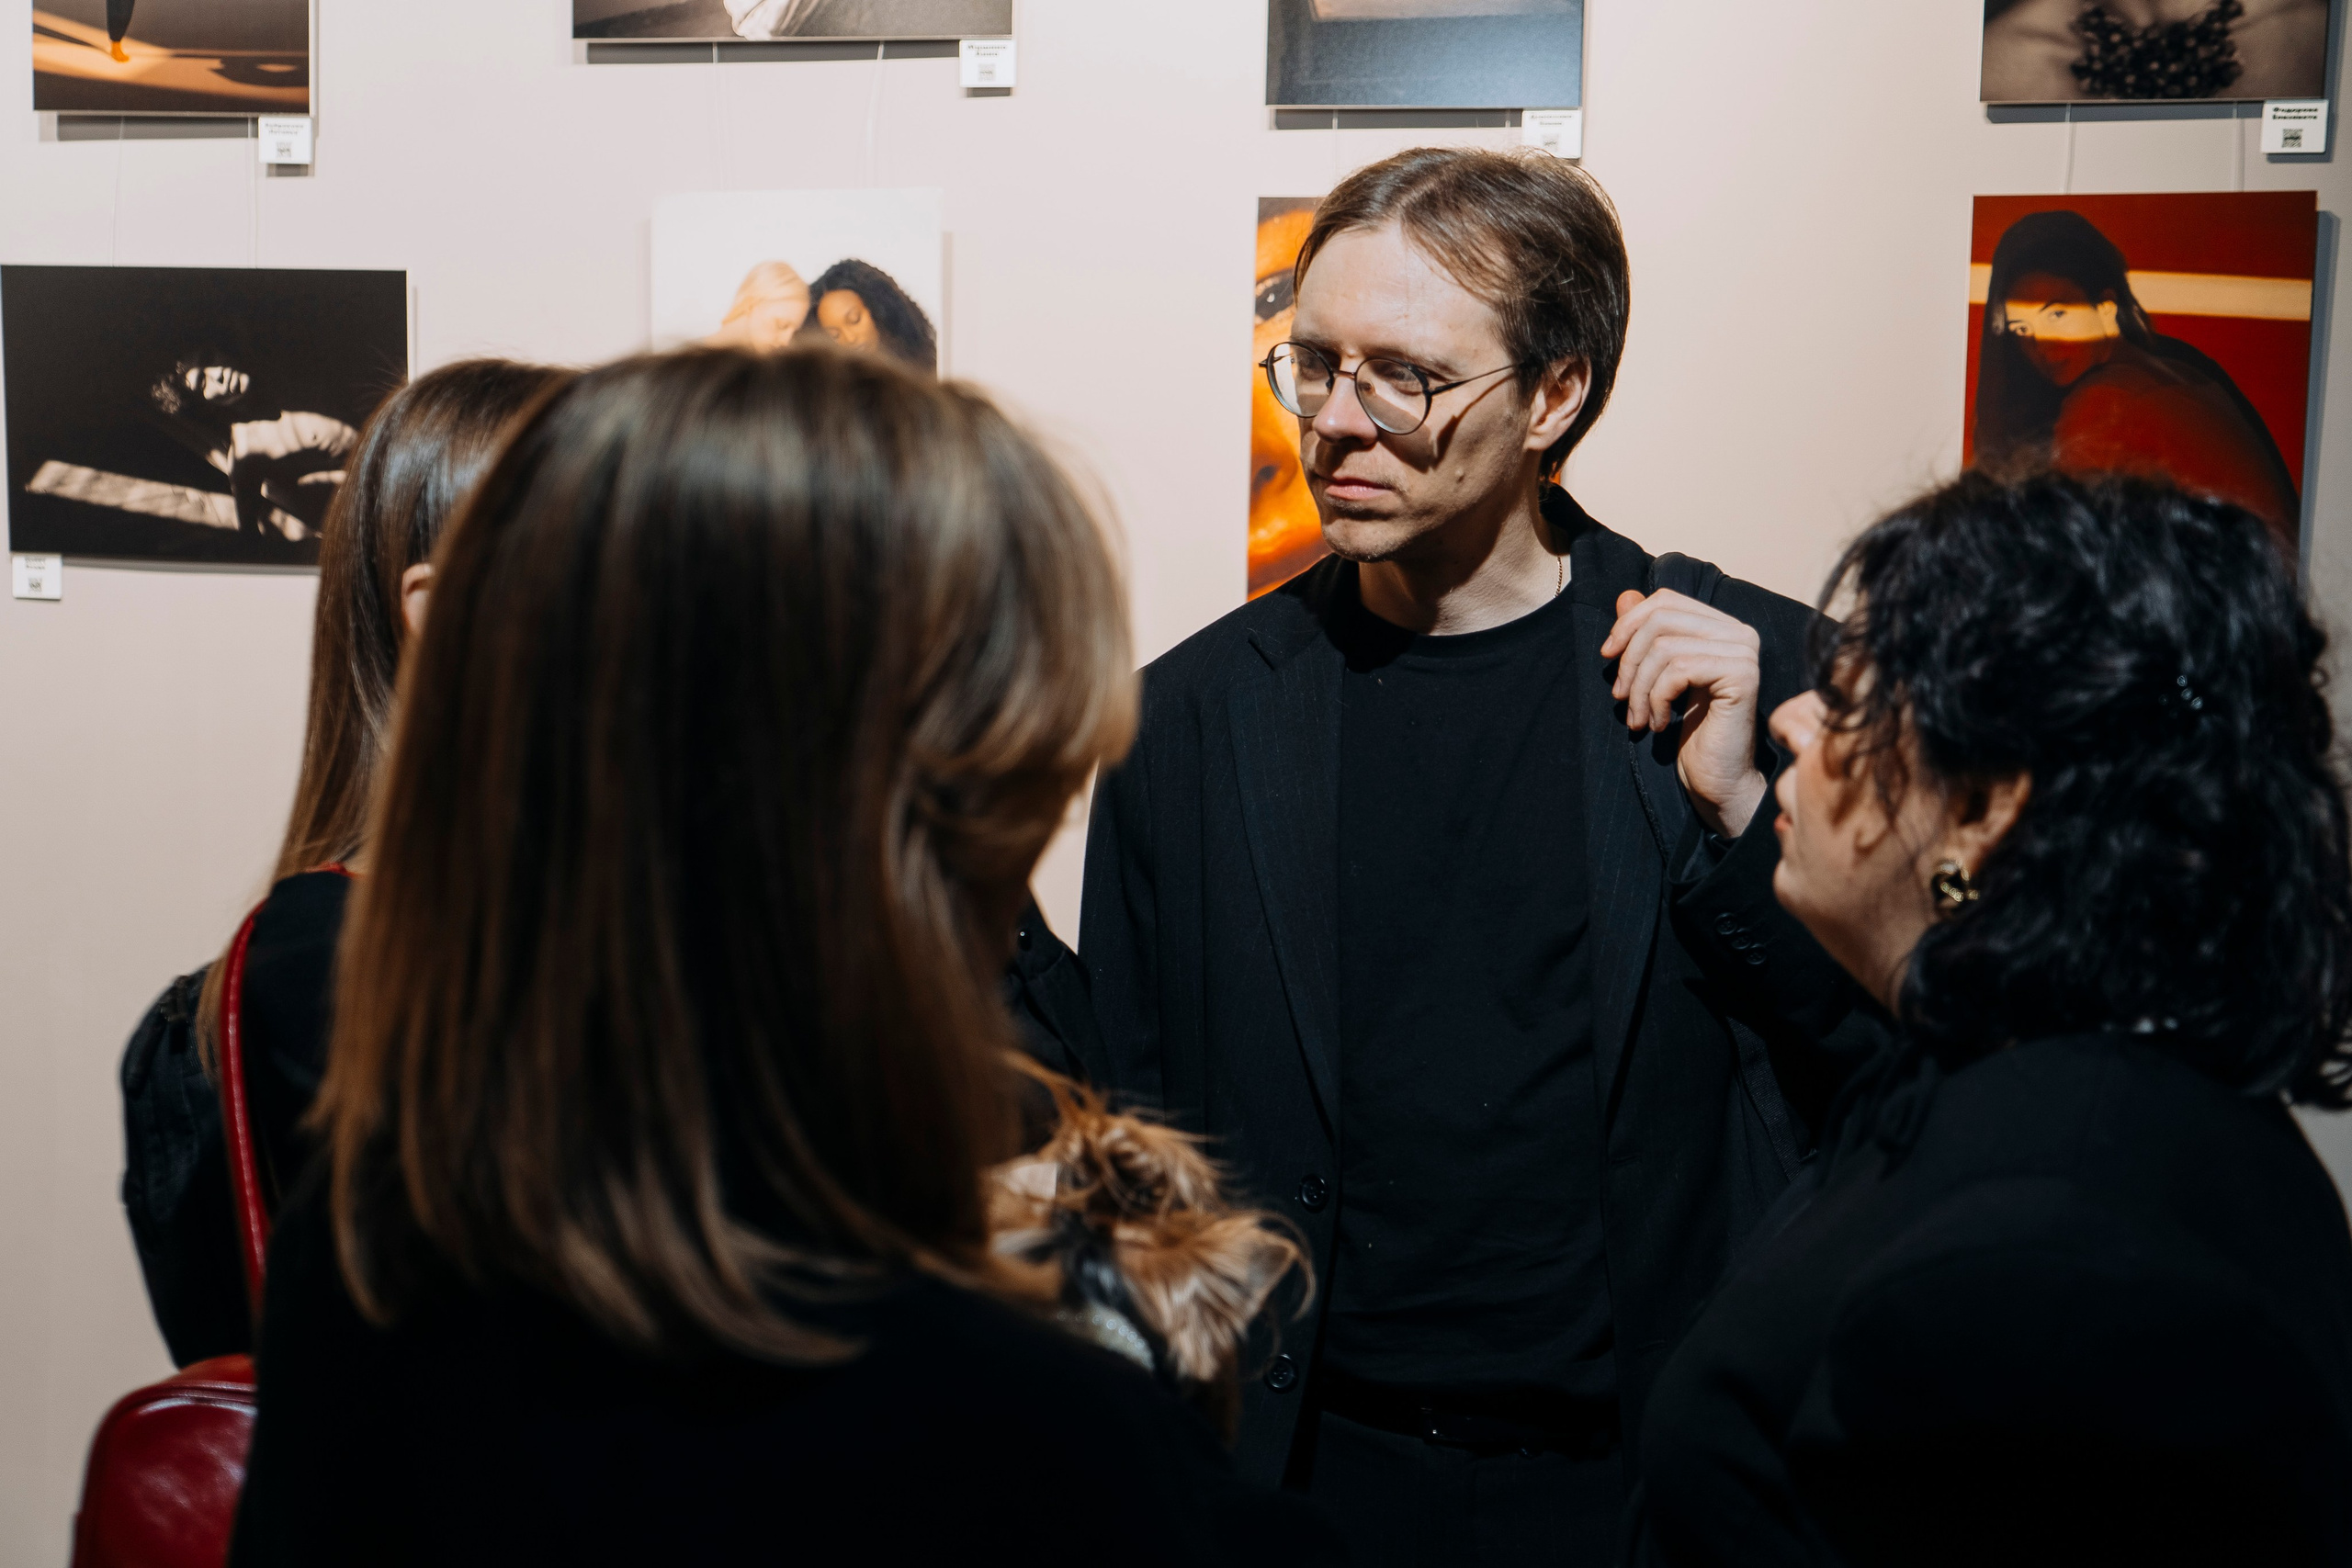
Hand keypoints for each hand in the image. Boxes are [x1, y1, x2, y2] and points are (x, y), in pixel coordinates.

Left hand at [1603, 588, 1767, 837]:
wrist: (1718, 779)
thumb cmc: (1690, 732)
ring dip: (1639, 688)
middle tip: (1618, 697)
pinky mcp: (1742, 676)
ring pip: (1665, 647)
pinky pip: (1678, 670)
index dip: (1628, 623)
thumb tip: (1625, 596)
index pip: (1665, 601)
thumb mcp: (1657, 678)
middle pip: (1661, 618)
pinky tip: (1658, 724)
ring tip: (1637, 719)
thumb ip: (1646, 635)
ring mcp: (1744, 652)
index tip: (1607, 656)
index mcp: (1721, 627)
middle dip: (1629, 659)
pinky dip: (1656, 698)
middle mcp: (1740, 633)